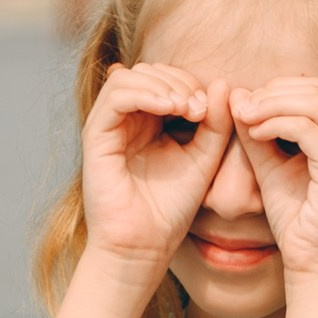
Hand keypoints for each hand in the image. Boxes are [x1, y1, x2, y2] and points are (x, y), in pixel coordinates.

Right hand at [81, 62, 232, 275]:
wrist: (145, 245)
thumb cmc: (171, 208)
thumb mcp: (204, 159)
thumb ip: (215, 123)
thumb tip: (221, 82)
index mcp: (148, 122)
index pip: (165, 79)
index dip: (190, 83)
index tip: (211, 109)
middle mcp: (126, 120)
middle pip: (148, 72)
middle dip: (179, 81)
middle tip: (200, 107)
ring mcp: (108, 126)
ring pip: (130, 77)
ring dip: (164, 84)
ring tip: (187, 107)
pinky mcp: (96, 136)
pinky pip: (116, 96)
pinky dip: (145, 93)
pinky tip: (169, 107)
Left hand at [229, 78, 317, 285]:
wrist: (311, 264)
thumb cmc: (296, 220)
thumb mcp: (272, 166)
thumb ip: (258, 132)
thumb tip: (238, 94)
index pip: (316, 91)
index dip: (277, 89)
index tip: (245, 104)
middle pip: (316, 90)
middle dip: (272, 93)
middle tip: (241, 107)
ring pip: (313, 103)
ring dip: (271, 104)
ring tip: (244, 117)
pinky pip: (307, 129)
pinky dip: (276, 124)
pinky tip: (254, 134)